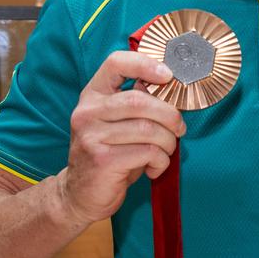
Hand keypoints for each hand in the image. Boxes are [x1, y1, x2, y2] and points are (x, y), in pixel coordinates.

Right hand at [59, 51, 184, 224]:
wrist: (80, 194)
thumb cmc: (110, 154)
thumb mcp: (118, 123)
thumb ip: (137, 103)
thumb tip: (171, 86)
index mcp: (92, 95)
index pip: (116, 63)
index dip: (145, 64)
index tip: (168, 75)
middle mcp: (87, 112)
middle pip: (140, 100)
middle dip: (170, 115)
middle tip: (179, 129)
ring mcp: (92, 136)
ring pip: (148, 128)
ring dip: (168, 142)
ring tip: (166, 151)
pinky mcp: (102, 160)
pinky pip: (148, 152)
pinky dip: (161, 161)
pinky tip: (154, 167)